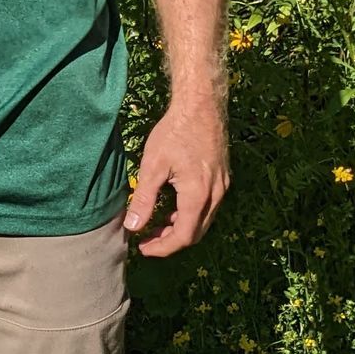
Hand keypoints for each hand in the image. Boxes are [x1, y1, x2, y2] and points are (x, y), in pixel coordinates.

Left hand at [122, 100, 228, 258]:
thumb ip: (143, 199)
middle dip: (170, 241)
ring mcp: (222, 186)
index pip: (182, 237)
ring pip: (203, 221)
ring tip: (156, 224)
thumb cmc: (175, 131)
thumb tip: (132, 227)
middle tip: (147, 239)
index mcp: (198, 195)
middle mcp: (215, 195)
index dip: (162, 248)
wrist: (201, 104)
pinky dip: (189, 214)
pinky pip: (208, 207)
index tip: (142, 248)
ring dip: (180, 228)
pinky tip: (172, 206)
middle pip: (195, 233)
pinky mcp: (223, 178)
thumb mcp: (153, 165)